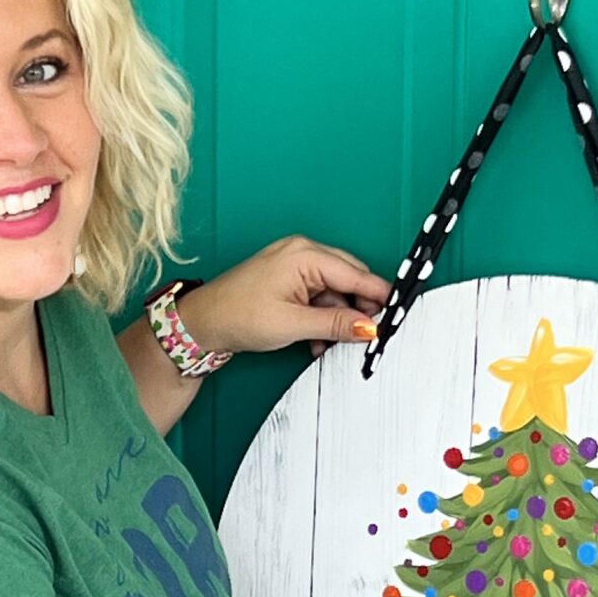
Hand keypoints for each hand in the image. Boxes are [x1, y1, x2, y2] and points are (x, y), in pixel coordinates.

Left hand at [179, 235, 391, 360]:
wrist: (203, 322)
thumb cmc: (237, 314)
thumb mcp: (293, 324)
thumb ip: (335, 325)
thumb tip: (368, 327)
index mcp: (305, 255)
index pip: (355, 274)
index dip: (378, 297)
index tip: (395, 316)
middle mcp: (302, 253)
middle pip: (348, 280)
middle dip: (357, 311)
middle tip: (365, 336)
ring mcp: (295, 266)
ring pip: (334, 292)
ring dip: (336, 320)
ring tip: (329, 343)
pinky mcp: (289, 280)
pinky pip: (318, 297)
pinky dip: (322, 318)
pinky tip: (316, 339)